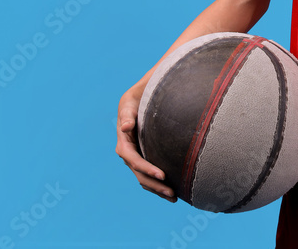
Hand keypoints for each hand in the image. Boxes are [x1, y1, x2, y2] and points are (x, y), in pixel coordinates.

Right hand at [115, 86, 176, 202]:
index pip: (134, 160)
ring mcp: (137, 158)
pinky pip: (150, 175)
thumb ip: (127, 115)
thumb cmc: (135, 99)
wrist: (139, 99)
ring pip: (144, 179)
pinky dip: (159, 184)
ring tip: (174, 198)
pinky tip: (173, 192)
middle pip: (140, 174)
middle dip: (155, 185)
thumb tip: (125, 126)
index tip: (163, 174)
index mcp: (124, 143)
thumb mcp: (128, 103)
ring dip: (158, 190)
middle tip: (172, 192)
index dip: (146, 168)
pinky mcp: (145, 158)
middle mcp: (129, 154)